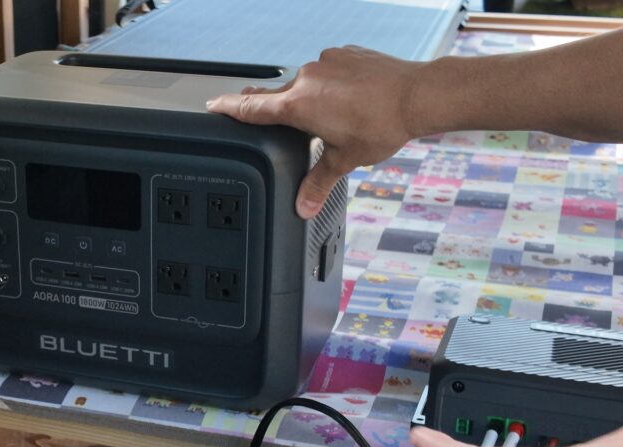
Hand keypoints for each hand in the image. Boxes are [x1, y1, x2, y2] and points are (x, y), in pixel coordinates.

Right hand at [206, 46, 424, 218]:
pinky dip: (330, 84)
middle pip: (277, 96)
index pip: (251, 106)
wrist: (419, 94)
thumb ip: (318, 182)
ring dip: (310, 98)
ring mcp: (325, 61)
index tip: (213, 105)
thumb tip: (302, 207)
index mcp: (298, 105)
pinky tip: (348, 98)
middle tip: (271, 121)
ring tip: (331, 117)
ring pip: (305, 82)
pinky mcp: (345, 53)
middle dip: (276, 110)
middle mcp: (306, 78)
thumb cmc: (383, 124)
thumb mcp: (345, 159)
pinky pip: (327, 70)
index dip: (228, 107)